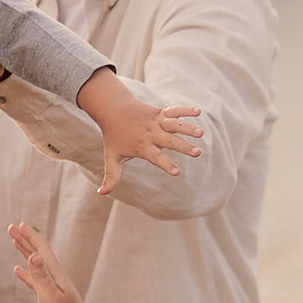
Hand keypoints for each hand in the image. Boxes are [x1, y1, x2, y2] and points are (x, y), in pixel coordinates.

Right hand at [6, 220, 88, 302]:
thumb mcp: (49, 294)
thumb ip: (41, 275)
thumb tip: (34, 255)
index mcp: (53, 272)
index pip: (40, 248)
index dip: (29, 236)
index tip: (19, 225)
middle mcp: (52, 274)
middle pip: (37, 252)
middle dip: (24, 239)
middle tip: (11, 228)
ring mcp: (50, 284)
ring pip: (35, 263)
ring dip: (24, 251)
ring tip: (15, 242)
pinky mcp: (48, 294)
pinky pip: (33, 279)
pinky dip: (25, 272)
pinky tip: (18, 271)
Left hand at [81, 72, 202, 198]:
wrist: (111, 109)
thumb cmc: (113, 136)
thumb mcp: (111, 157)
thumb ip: (111, 176)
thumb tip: (101, 194)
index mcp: (142, 146)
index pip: (155, 157)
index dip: (165, 164)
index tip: (177, 172)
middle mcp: (151, 134)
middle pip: (169, 141)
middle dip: (183, 146)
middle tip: (198, 153)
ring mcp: (156, 122)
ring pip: (174, 124)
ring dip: (187, 128)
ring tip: (201, 133)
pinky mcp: (160, 112)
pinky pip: (174, 111)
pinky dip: (185, 110)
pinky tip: (198, 111)